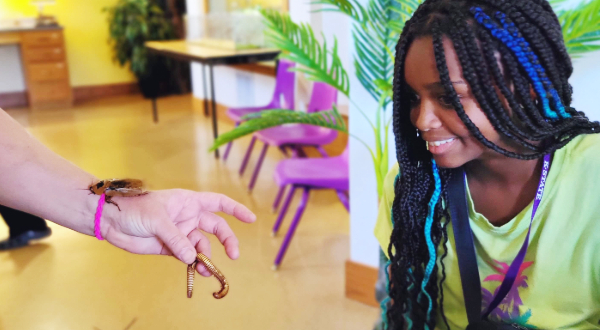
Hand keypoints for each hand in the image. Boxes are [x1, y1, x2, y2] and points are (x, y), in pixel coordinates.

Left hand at [100, 189, 255, 275]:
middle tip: (234, 254)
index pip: (219, 203)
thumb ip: (176, 238)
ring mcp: (181, 233)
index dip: (236, 209)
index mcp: (189, 201)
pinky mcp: (172, 248)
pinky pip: (190, 257)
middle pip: (216, 228)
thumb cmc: (134, 208)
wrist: (111, 220)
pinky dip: (196, 264)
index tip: (251, 219)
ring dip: (208, 257)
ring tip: (208, 269)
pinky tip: (199, 271)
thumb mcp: (157, 219)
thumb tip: (193, 257)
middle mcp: (188, 217)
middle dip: (227, 240)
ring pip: (203, 246)